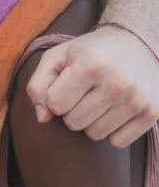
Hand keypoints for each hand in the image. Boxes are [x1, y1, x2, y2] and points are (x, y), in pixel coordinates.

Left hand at [27, 24, 158, 146]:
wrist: (136, 43)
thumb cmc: (88, 52)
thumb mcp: (56, 57)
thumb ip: (38, 85)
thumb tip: (42, 118)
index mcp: (89, 66)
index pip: (55, 105)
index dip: (55, 97)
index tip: (66, 85)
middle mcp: (116, 83)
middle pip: (73, 123)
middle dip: (72, 110)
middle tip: (84, 92)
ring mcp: (137, 100)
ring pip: (94, 134)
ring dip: (91, 121)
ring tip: (99, 99)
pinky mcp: (151, 113)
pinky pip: (118, 142)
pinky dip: (111, 131)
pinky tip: (114, 110)